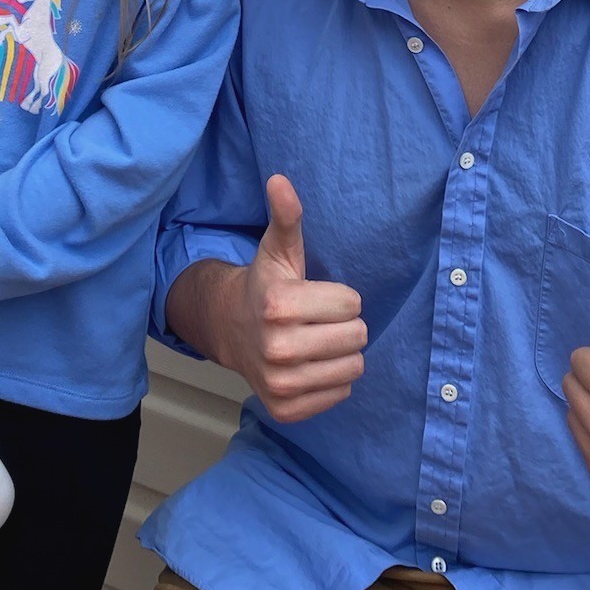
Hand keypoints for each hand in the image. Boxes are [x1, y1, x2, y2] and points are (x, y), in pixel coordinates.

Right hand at [220, 175, 366, 422]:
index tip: (316, 295)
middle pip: (356, 337)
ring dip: (342, 353)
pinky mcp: (286, 410)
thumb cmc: (267, 285)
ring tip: (317, 341)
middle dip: (344, 324)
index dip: (340, 296)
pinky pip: (340, 394)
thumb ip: (286, 216)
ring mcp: (281, 384)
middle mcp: (277, 349)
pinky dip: (332, 380)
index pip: (353, 304)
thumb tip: (280, 180)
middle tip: (318, 319)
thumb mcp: (278, 249)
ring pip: (353, 367)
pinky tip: (310, 364)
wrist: (232, 330)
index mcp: (279, 305)